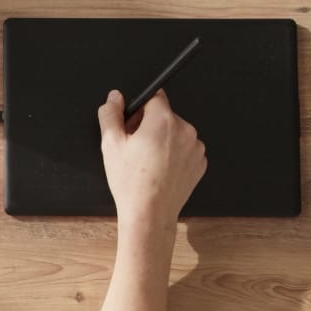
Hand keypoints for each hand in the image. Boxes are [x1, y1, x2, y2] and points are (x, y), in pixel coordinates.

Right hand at [97, 89, 206, 233]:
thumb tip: (115, 98)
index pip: (154, 97)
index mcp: (163, 120)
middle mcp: (185, 130)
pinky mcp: (200, 163)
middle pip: (164, 116)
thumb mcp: (111, 144)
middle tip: (135, 149)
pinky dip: (173, 156)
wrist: (149, 214)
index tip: (132, 126)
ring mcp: (195, 147)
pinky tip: (159, 171)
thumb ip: (111, 114)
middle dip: (149, 126)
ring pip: (175, 133)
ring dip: (163, 141)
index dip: (139, 110)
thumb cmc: (131, 182)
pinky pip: (184, 150)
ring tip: (147, 163)